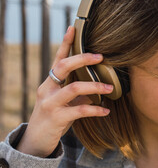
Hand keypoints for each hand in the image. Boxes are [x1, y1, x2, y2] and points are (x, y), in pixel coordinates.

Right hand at [16, 26, 112, 157]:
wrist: (37, 139)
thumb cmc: (54, 115)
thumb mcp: (63, 100)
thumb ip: (77, 89)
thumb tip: (99, 83)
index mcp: (49, 82)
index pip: (57, 58)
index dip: (65, 43)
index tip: (73, 28)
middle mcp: (47, 88)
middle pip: (63, 67)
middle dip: (82, 59)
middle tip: (101, 56)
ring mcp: (50, 103)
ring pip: (74, 87)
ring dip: (95, 86)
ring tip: (110, 87)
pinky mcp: (57, 117)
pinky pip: (80, 110)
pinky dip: (95, 109)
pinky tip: (106, 110)